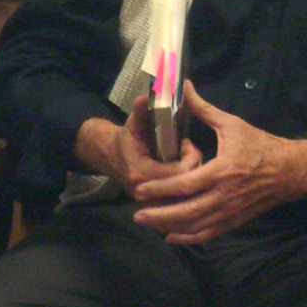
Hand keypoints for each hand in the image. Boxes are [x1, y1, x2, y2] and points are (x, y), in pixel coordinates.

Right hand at [74, 95, 200, 198]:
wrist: (112, 159)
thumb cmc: (127, 140)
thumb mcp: (133, 123)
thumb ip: (141, 112)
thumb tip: (144, 98)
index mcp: (141, 173)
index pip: (180, 172)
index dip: (190, 156)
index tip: (186, 143)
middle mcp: (146, 194)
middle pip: (187, 186)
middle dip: (193, 166)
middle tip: (188, 151)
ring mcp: (151, 204)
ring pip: (186, 197)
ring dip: (191, 177)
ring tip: (185, 161)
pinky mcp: (156, 208)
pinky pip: (180, 203)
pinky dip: (186, 188)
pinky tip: (183, 174)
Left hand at [132, 81, 306, 243]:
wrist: (290, 170)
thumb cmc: (260, 145)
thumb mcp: (232, 124)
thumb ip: (204, 109)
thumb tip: (184, 87)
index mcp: (222, 171)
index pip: (185, 185)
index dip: (160, 189)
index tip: (140, 189)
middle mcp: (224, 195)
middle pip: (186, 212)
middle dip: (158, 215)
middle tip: (136, 214)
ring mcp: (229, 212)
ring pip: (195, 227)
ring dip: (169, 228)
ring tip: (148, 223)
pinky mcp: (234, 221)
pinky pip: (208, 234)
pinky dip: (188, 238)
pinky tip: (171, 236)